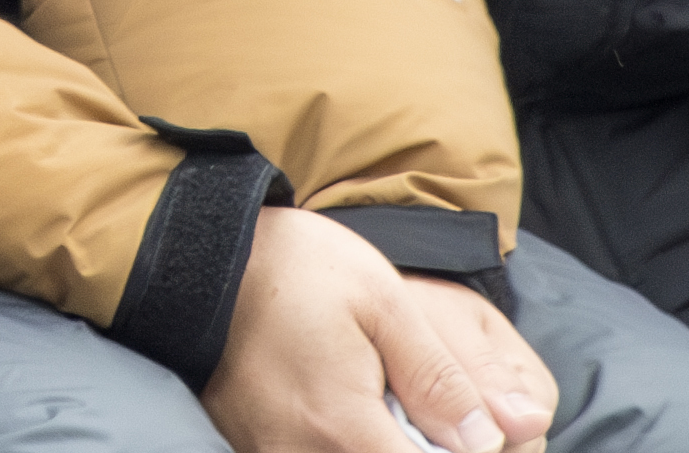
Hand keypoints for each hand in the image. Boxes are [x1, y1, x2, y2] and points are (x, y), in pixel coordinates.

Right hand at [205, 213, 556, 452]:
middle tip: (437, 415)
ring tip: (394, 407)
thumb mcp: (382, 301)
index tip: (473, 430)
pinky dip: (350, 443)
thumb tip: (488, 442)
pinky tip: (361, 412)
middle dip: (424, 447)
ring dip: (387, 443)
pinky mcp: (255, 451)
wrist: (200, 255)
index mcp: (344, 428)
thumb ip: (438, 378)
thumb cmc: (294, 268)